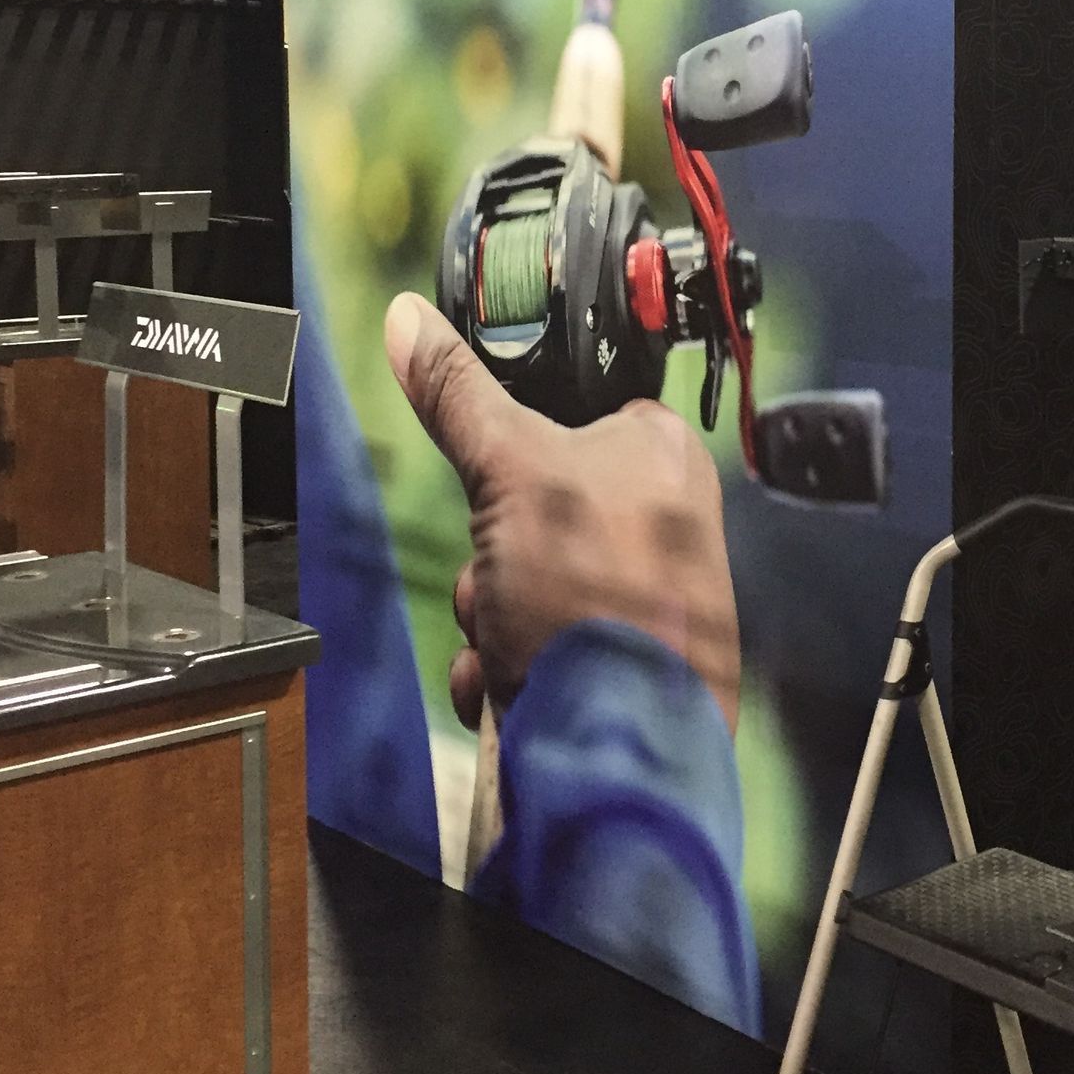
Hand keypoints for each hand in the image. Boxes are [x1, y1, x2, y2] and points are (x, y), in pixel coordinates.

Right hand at [384, 292, 741, 735]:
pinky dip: (505, 671)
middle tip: (500, 578)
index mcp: (663, 457)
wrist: (621, 756)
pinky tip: (512, 688)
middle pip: (527, 510)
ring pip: (517, 584)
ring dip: (489, 620)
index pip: (574, 416)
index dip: (517, 450)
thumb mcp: (512, 470)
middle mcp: (661, 524)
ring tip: (511, 646)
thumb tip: (410, 317)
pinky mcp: (618, 667)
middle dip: (489, 559)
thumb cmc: (598, 602)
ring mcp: (641, 602)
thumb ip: (458, 395)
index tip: (497, 479)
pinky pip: (531, 648)